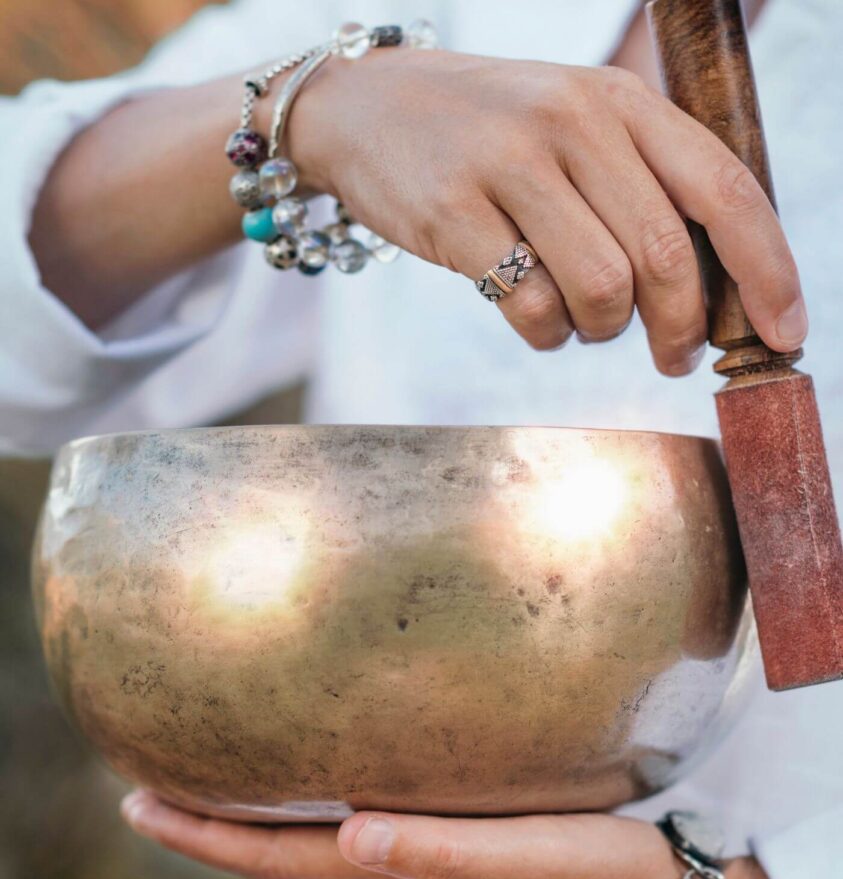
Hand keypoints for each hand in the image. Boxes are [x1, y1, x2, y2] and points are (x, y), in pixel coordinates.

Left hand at [122, 791, 787, 878]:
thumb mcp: (532, 864)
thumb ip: (443, 856)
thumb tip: (352, 835)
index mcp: (411, 871)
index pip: (285, 858)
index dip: (210, 840)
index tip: (141, 807)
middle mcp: (410, 864)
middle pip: (288, 848)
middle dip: (217, 824)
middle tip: (154, 785)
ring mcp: (438, 853)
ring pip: (325, 834)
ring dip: (266, 812)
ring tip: (223, 775)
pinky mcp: (472, 833)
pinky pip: (376, 812)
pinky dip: (330, 797)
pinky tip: (337, 771)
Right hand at [284, 48, 805, 372]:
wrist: (369, 109)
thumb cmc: (489, 134)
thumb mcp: (576, 128)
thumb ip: (643, 188)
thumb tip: (715, 291)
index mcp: (620, 101)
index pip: (724, 190)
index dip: (768, 272)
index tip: (783, 335)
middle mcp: (573, 123)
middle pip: (667, 257)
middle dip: (682, 328)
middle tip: (673, 356)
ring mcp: (510, 165)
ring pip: (602, 290)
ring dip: (603, 330)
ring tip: (582, 320)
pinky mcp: (455, 213)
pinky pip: (530, 308)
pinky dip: (545, 334)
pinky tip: (535, 317)